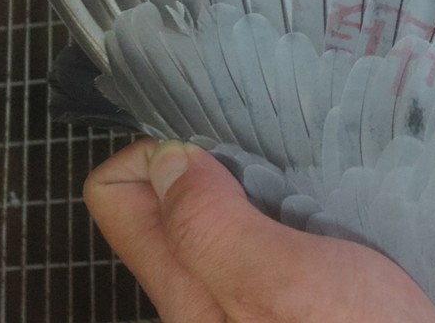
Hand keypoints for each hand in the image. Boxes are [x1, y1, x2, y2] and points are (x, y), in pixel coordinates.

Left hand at [84, 137, 434, 322]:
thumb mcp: (281, 283)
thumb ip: (212, 228)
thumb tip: (163, 159)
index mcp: (185, 292)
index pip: (116, 198)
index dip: (150, 154)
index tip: (208, 141)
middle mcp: (204, 291)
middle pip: (164, 201)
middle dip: (204, 160)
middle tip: (263, 144)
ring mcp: (247, 290)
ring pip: (215, 210)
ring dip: (246, 176)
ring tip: (297, 162)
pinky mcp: (288, 288)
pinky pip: (260, 226)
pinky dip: (279, 197)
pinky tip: (319, 194)